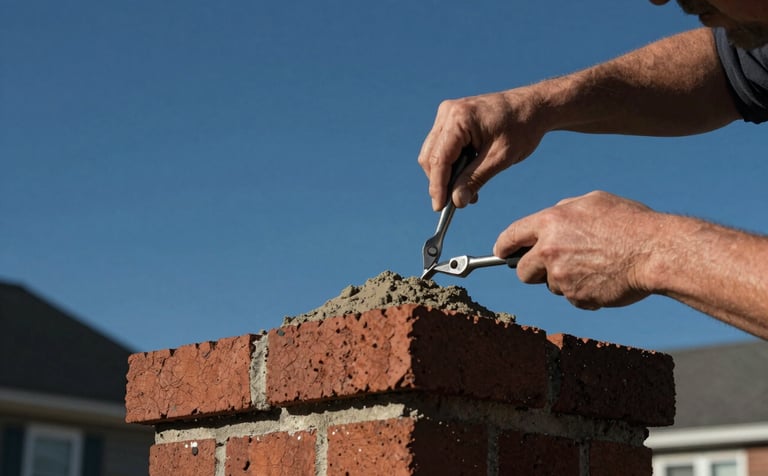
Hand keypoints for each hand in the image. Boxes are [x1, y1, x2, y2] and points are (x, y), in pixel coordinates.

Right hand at [417, 88, 547, 210]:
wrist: (533, 106)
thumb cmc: (521, 128)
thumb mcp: (500, 158)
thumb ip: (475, 179)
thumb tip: (456, 202)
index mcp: (459, 118)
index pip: (439, 159)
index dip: (437, 186)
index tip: (439, 208)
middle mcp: (448, 112)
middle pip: (431, 157)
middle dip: (441, 182)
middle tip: (458, 203)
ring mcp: (447, 114)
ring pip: (434, 153)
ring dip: (447, 175)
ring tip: (468, 191)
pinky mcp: (451, 119)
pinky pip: (443, 146)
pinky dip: (452, 164)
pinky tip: (467, 176)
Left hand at [494, 191, 660, 309]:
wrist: (655, 252)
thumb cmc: (629, 223)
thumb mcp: (592, 202)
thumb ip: (563, 211)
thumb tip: (549, 219)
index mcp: (550, 222)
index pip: (511, 236)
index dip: (504, 246)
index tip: (502, 253)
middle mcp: (549, 250)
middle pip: (522, 271)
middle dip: (533, 270)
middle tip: (552, 266)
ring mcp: (561, 276)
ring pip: (550, 285)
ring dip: (565, 280)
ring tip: (594, 265)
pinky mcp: (576, 297)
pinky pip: (572, 298)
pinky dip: (583, 292)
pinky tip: (604, 278)